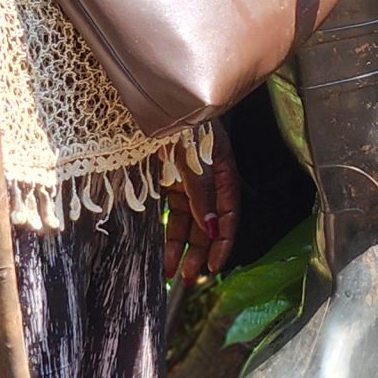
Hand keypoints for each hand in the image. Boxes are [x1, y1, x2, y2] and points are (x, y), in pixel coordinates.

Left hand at [162, 134, 238, 281]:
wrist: (148, 100)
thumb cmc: (177, 123)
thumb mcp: (191, 156)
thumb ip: (201, 191)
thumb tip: (212, 227)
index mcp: (221, 168)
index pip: (229, 212)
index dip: (223, 241)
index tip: (214, 266)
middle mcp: (206, 177)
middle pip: (208, 221)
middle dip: (200, 251)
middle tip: (189, 277)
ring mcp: (185, 179)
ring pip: (188, 220)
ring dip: (181, 247)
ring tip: (172, 272)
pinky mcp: (165, 180)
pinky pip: (170, 212)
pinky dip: (167, 232)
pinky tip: (161, 251)